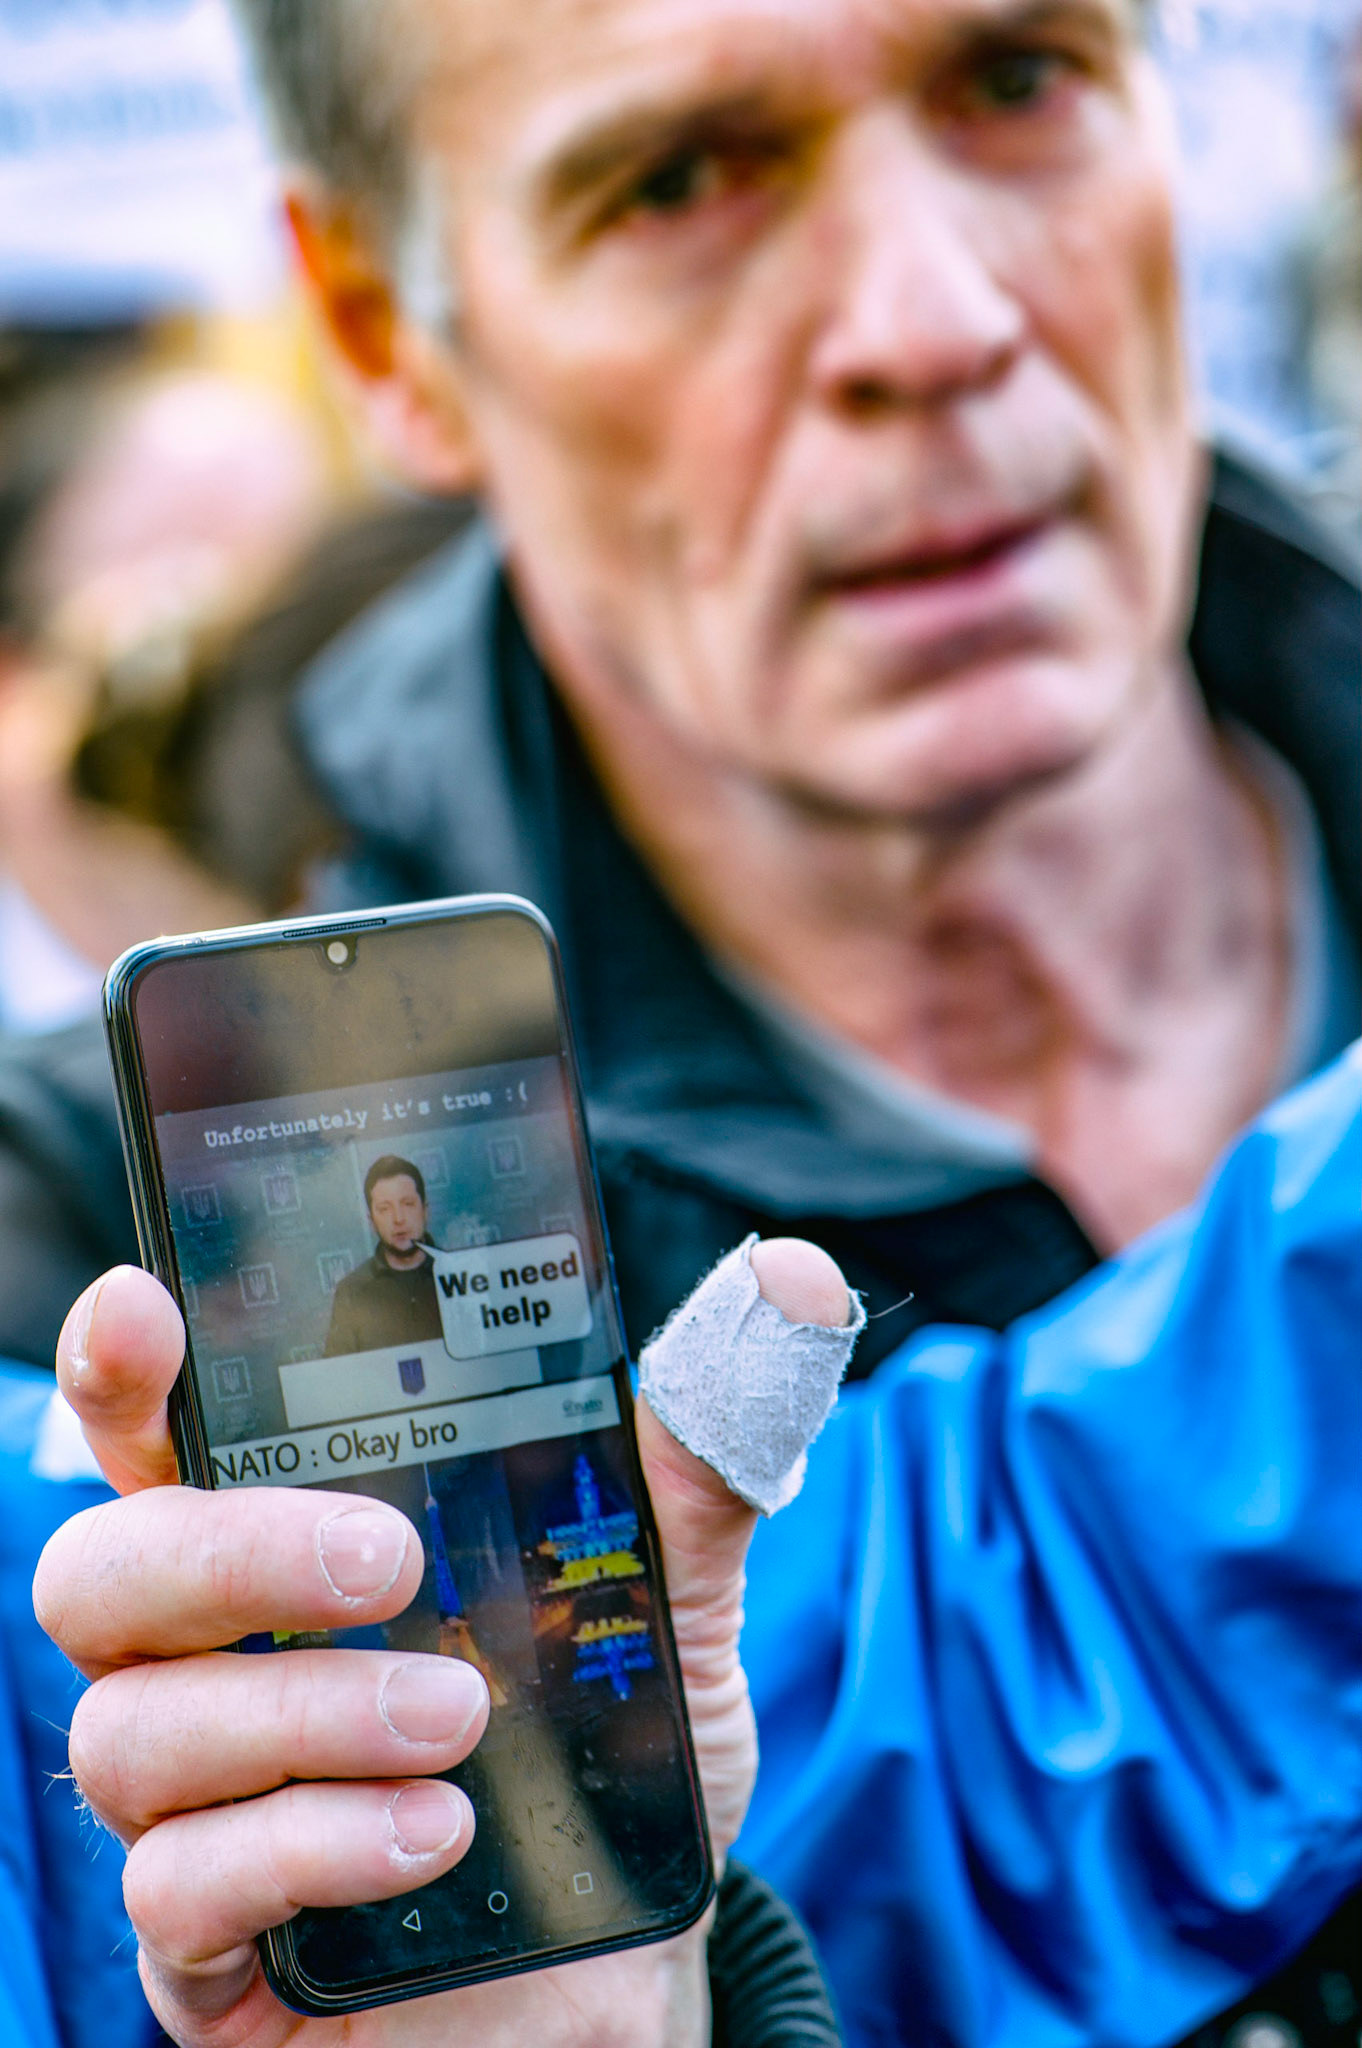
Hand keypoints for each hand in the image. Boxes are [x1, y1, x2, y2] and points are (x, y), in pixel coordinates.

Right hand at [34, 1240, 847, 2047]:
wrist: (622, 1958)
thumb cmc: (600, 1751)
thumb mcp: (665, 1591)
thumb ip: (696, 1448)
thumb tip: (791, 1282)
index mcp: (283, 1535)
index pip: (150, 1433)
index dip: (118, 1368)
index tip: (146, 1312)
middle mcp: (209, 1657)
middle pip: (100, 1571)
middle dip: (232, 1552)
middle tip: (387, 1560)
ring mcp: (195, 1801)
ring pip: (132, 1728)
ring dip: (307, 1712)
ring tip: (459, 1721)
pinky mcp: (209, 1941)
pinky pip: (179, 1884)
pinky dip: (313, 1844)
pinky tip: (433, 1836)